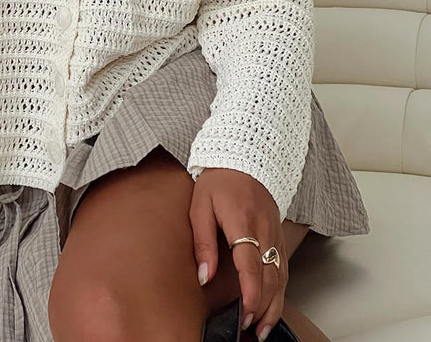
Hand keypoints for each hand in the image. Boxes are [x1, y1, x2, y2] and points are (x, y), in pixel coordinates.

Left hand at [189, 167, 286, 340]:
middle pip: (270, 275)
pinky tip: (272, 305)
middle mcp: (264, 230)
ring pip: (281, 275)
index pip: (250, 264)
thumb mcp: (200, 206)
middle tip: (250, 329)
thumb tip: (204, 276)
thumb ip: (202, 242)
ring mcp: (275, 233)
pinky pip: (283, 267)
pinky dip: (280, 290)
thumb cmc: (218, 182)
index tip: (245, 313)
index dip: (250, 292)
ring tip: (262, 328)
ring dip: (274, 304)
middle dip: (262, 306)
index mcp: (243, 221)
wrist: (243, 159)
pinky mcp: (279, 235)